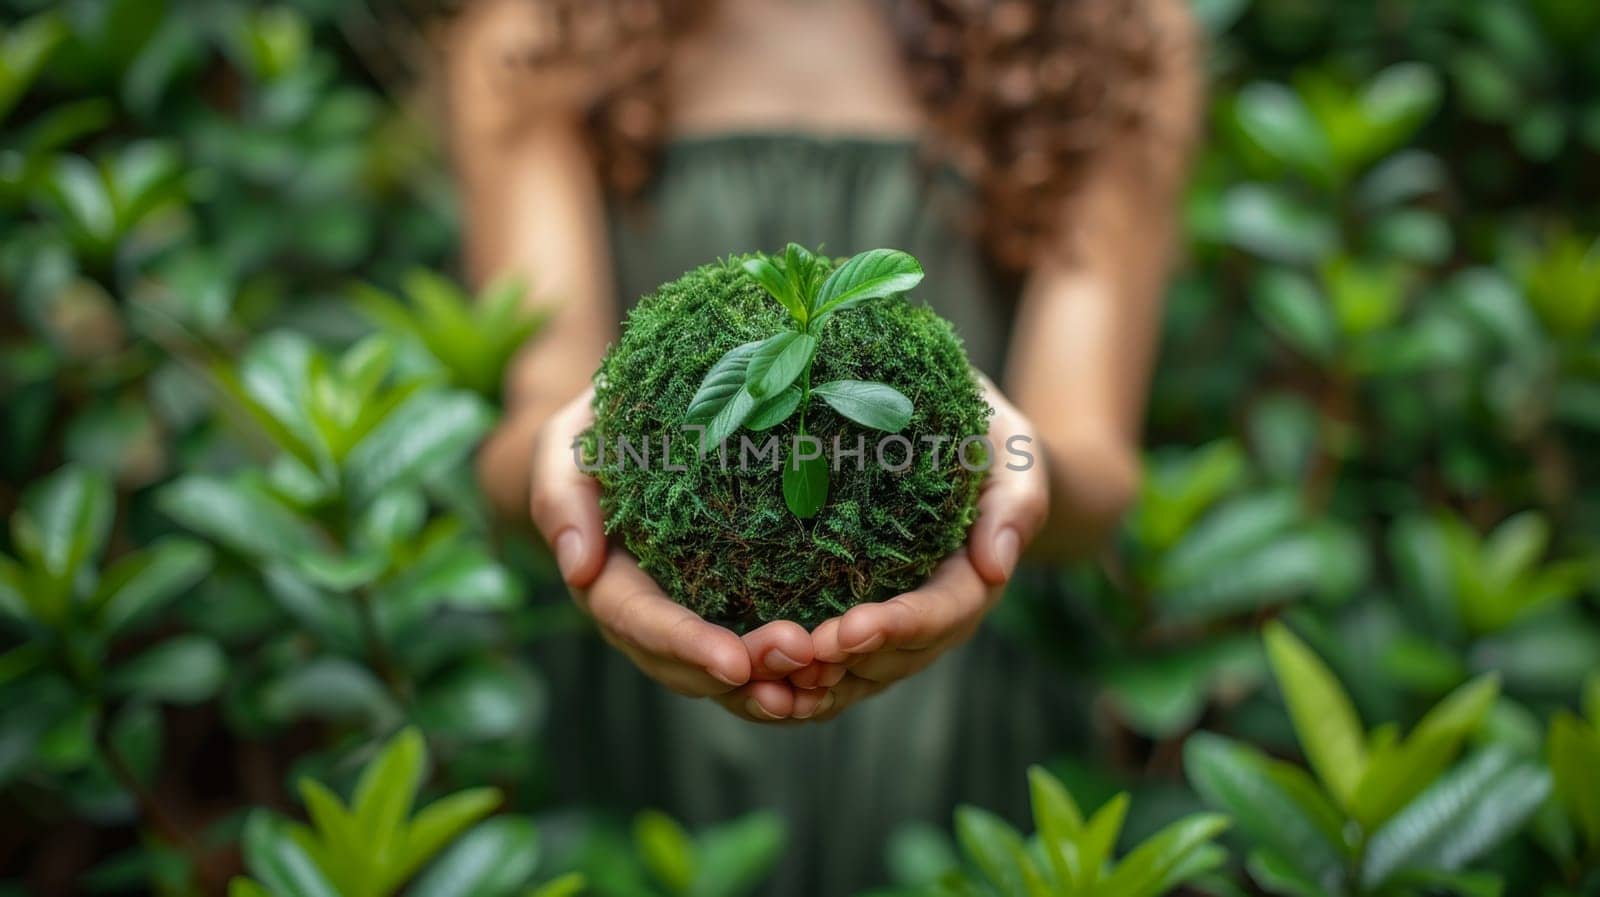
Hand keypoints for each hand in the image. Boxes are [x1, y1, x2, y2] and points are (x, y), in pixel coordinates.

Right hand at [527, 389, 833, 721]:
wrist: (632, 423)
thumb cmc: (596, 428)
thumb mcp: (566, 445)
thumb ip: (562, 496)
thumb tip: (578, 567)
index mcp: (604, 579)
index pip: (640, 622)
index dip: (685, 644)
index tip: (734, 662)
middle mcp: (645, 612)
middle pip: (686, 662)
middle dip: (741, 672)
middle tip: (800, 660)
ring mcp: (687, 613)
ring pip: (722, 670)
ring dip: (770, 682)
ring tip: (821, 680)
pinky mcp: (728, 602)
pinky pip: (752, 650)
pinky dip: (786, 671)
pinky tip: (831, 670)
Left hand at [791, 380, 1049, 719]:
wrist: (965, 448)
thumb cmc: (987, 440)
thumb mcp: (1011, 454)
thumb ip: (1014, 503)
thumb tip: (997, 565)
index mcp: (974, 579)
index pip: (940, 612)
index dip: (897, 626)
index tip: (850, 629)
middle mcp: (936, 617)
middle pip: (895, 658)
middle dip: (846, 663)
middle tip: (796, 657)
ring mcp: (896, 629)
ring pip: (859, 676)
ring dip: (816, 686)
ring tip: (769, 684)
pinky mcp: (859, 626)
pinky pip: (832, 669)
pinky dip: (798, 685)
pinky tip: (757, 687)